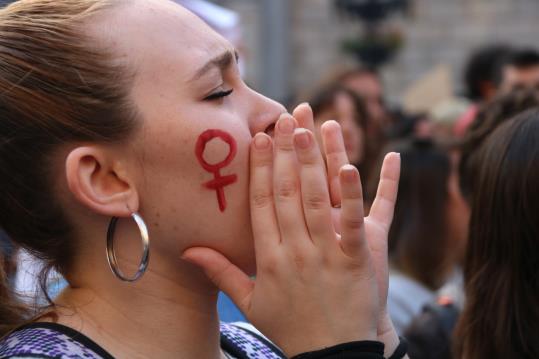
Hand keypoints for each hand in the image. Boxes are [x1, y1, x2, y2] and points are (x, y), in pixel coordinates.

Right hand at [183, 107, 400, 355]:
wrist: (332, 354)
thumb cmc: (291, 325)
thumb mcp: (251, 302)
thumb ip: (220, 272)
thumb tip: (189, 250)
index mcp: (268, 257)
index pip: (261, 204)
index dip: (259, 169)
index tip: (259, 139)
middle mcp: (294, 251)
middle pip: (287, 194)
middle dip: (284, 153)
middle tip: (283, 118)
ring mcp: (326, 254)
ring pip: (316, 200)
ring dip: (312, 162)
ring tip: (308, 127)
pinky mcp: (356, 259)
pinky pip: (354, 220)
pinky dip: (352, 193)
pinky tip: (350, 166)